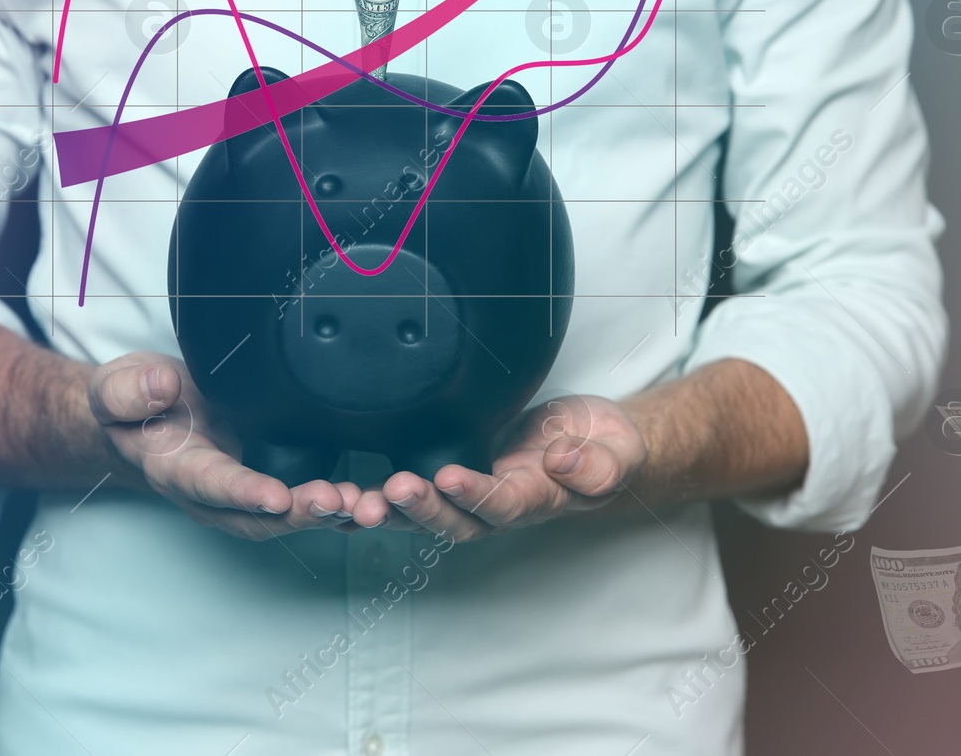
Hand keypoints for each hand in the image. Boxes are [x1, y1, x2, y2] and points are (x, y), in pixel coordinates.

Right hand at [87, 352, 361, 539]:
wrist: (148, 418)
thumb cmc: (135, 404)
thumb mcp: (114, 388)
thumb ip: (128, 391)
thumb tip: (161, 388)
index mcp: (177, 469)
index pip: (210, 484)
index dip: (243, 493)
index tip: (273, 496)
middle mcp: (216, 494)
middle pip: (259, 517)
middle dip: (298, 514)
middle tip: (333, 502)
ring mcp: (247, 494)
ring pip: (290, 517)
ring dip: (329, 515)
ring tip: (364, 506)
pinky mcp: (275, 481)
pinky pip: (309, 502)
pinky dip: (344, 508)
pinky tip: (378, 502)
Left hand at [348, 394, 646, 541]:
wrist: (590, 439)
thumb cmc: (604, 448)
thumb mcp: (618, 451)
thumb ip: (600, 464)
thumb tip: (564, 462)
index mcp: (536, 501)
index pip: (505, 504)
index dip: (477, 495)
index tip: (451, 476)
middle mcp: (495, 506)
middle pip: (454, 521)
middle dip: (422, 509)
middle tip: (395, 489)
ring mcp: (469, 494)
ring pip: (423, 515)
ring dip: (389, 510)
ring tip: (356, 500)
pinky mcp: (447, 474)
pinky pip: (408, 495)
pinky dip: (375, 499)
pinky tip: (341, 493)